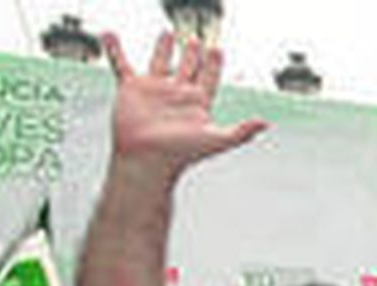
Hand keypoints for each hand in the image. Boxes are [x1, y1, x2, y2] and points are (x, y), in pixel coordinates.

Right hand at [102, 32, 266, 181]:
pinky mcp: (131, 89)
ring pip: (160, 61)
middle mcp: (177, 94)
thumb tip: (265, 123)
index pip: (209, 77)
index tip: (217, 50)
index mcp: (198, 102)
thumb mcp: (216, 140)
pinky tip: (110, 36)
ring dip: (165, 48)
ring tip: (169, 33)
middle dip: (193, 53)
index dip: (214, 64)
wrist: (146, 161)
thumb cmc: (180, 154)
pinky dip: (115, 50)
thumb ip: (242, 131)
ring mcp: (154, 90)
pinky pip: (121, 64)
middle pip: (188, 67)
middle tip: (197, 39)